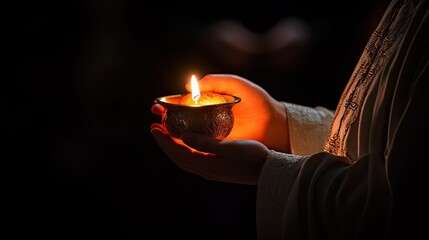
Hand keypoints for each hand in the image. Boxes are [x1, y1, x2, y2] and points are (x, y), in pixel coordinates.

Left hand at [151, 123, 269, 184]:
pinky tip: (187, 141)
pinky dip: (185, 149)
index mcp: (206, 165)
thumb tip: (184, 136)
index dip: (164, 141)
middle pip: (178, 158)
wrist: (268, 170)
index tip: (154, 128)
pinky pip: (194, 159)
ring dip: (174, 147)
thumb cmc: (252, 156)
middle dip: (165, 144)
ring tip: (167, 134)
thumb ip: (205, 143)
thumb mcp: (229, 147)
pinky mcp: (217, 169)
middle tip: (155, 128)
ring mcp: (211, 171)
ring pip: (185, 159)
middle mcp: (206, 170)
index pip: (178, 153)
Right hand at [152, 74, 289, 151]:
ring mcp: (213, 132)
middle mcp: (208, 117)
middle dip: (165, 120)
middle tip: (154, 122)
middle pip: (181, 119)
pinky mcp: (219, 145)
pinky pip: (200, 145)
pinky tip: (177, 143)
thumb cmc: (256, 100)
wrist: (275, 121)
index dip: (169, 104)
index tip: (156, 105)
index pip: (184, 103)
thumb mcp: (234, 84)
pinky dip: (187, 144)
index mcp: (209, 102)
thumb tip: (187, 86)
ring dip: (172, 134)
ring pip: (187, 134)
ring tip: (159, 132)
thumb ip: (213, 81)